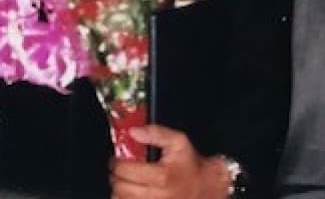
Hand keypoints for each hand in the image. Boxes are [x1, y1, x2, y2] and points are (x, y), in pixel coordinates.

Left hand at [109, 125, 231, 198]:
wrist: (207, 188)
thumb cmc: (191, 166)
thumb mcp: (178, 142)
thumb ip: (156, 133)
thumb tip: (133, 131)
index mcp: (162, 176)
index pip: (125, 171)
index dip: (117, 163)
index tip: (118, 160)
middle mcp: (158, 196)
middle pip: (120, 188)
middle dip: (116, 177)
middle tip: (121, 171)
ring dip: (119, 191)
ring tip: (126, 183)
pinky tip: (132, 193)